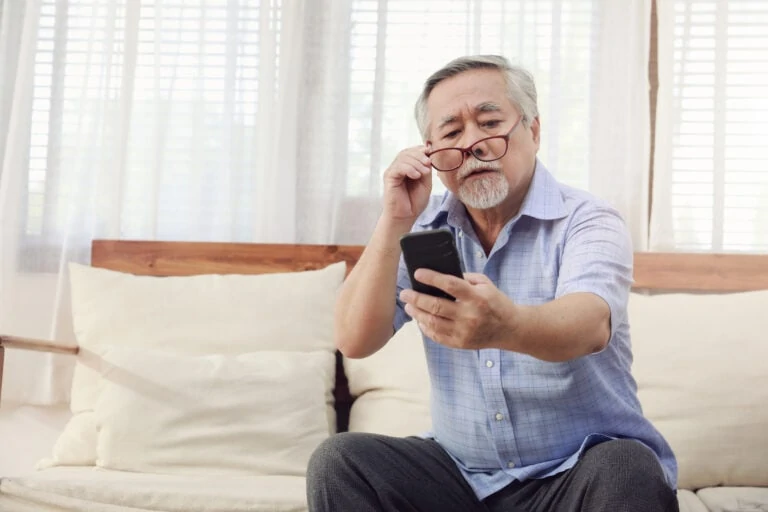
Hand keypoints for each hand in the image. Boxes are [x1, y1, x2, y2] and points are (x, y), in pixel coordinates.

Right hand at [382, 146, 432, 223]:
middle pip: (407, 152)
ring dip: (416, 163)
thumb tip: (428, 152)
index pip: (412, 151)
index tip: (430, 153)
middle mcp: (398, 167)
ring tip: (423, 173)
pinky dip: (409, 169)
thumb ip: (426, 168)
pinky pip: (398, 167)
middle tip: (428, 164)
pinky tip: (416, 176)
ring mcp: (393, 171)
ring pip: (403, 157)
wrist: (405, 216)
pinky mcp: (389, 177)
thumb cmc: (415, 201)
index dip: (421, 150)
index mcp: (408, 167)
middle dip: (420, 155)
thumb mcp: (426, 182)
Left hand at [399, 270, 518, 349]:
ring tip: (408, 306)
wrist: (510, 329)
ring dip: (417, 313)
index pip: (450, 285)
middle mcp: (469, 316)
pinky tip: (420, 319)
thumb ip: (465, 278)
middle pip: (435, 306)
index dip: (431, 278)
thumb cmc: (496, 302)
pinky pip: (436, 336)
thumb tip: (440, 276)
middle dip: (416, 298)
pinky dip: (425, 327)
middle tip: (404, 293)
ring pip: (432, 322)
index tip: (417, 273)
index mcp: (477, 297)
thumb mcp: (485, 284)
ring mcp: (464, 332)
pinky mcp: (460, 344)